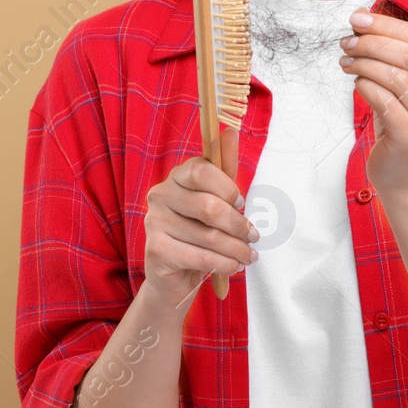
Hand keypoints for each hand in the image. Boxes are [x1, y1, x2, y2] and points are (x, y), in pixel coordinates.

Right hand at [141, 126, 257, 313]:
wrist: (174, 277)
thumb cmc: (199, 234)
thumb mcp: (215, 200)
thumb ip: (224, 169)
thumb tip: (231, 131)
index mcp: (175, 177)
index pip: (201, 170)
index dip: (226, 187)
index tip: (241, 203)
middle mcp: (159, 195)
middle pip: (208, 206)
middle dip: (238, 225)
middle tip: (253, 237)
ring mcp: (154, 223)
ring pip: (208, 236)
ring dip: (237, 250)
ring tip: (248, 256)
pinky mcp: (156, 250)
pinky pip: (200, 257)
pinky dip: (225, 264)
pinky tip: (234, 267)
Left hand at [339, 8, 407, 195]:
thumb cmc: (403, 123)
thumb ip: (397, 56)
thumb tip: (363, 19)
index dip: (390, 25)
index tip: (359, 19)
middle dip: (372, 43)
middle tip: (346, 42)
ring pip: (395, 76)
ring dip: (364, 63)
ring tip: (346, 62)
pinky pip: (383, 100)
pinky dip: (364, 86)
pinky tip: (356, 84)